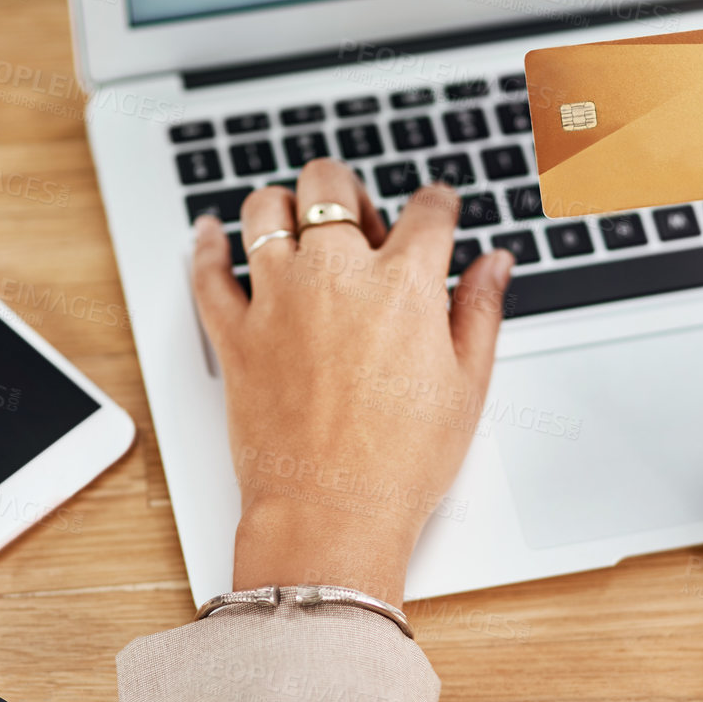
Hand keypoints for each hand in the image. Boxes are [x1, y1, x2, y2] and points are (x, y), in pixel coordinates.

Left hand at [190, 159, 514, 606]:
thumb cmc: (401, 463)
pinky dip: (207, 245)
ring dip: (282, 204)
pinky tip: (213, 234)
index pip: (427, 211)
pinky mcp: (234, 333)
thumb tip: (495, 264)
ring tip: (294, 221)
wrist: (330, 514)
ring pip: (264, 209)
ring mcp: (277, 300)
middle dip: (348, 190)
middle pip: (331, 187)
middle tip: (359, 217)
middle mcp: (335, 276)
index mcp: (403, 285)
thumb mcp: (467, 385)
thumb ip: (481, 311)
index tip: (437, 206)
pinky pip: (208, 270)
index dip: (438, 202)